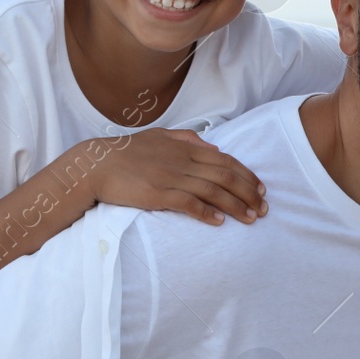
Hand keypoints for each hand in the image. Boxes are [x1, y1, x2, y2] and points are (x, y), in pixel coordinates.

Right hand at [80, 129, 265, 224]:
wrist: (95, 165)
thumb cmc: (126, 152)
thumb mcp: (158, 136)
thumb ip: (187, 139)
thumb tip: (212, 145)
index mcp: (184, 147)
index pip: (225, 160)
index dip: (246, 174)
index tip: (261, 188)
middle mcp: (181, 161)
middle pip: (225, 176)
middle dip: (249, 192)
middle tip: (264, 207)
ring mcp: (170, 178)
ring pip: (213, 191)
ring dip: (236, 206)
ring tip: (251, 218)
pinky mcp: (157, 194)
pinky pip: (188, 204)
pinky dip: (207, 212)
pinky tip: (219, 222)